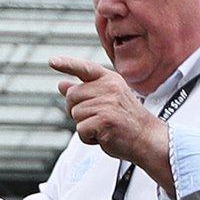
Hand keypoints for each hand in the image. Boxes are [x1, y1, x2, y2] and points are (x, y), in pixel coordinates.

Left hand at [50, 56, 167, 163]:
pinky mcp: (105, 120)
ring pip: (75, 114)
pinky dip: (88, 138)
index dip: (67, 64)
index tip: (51, 61)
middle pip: (72, 96)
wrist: (147, 138)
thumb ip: (85, 91)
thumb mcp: (107, 100)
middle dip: (76, 111)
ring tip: (104, 128)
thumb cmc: (126, 121)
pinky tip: (103, 137)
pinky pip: (81, 130)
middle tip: (96, 119)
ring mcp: (107, 103)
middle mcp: (109, 88)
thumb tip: (61, 84)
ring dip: (85, 126)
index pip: (85, 68)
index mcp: (110, 80)